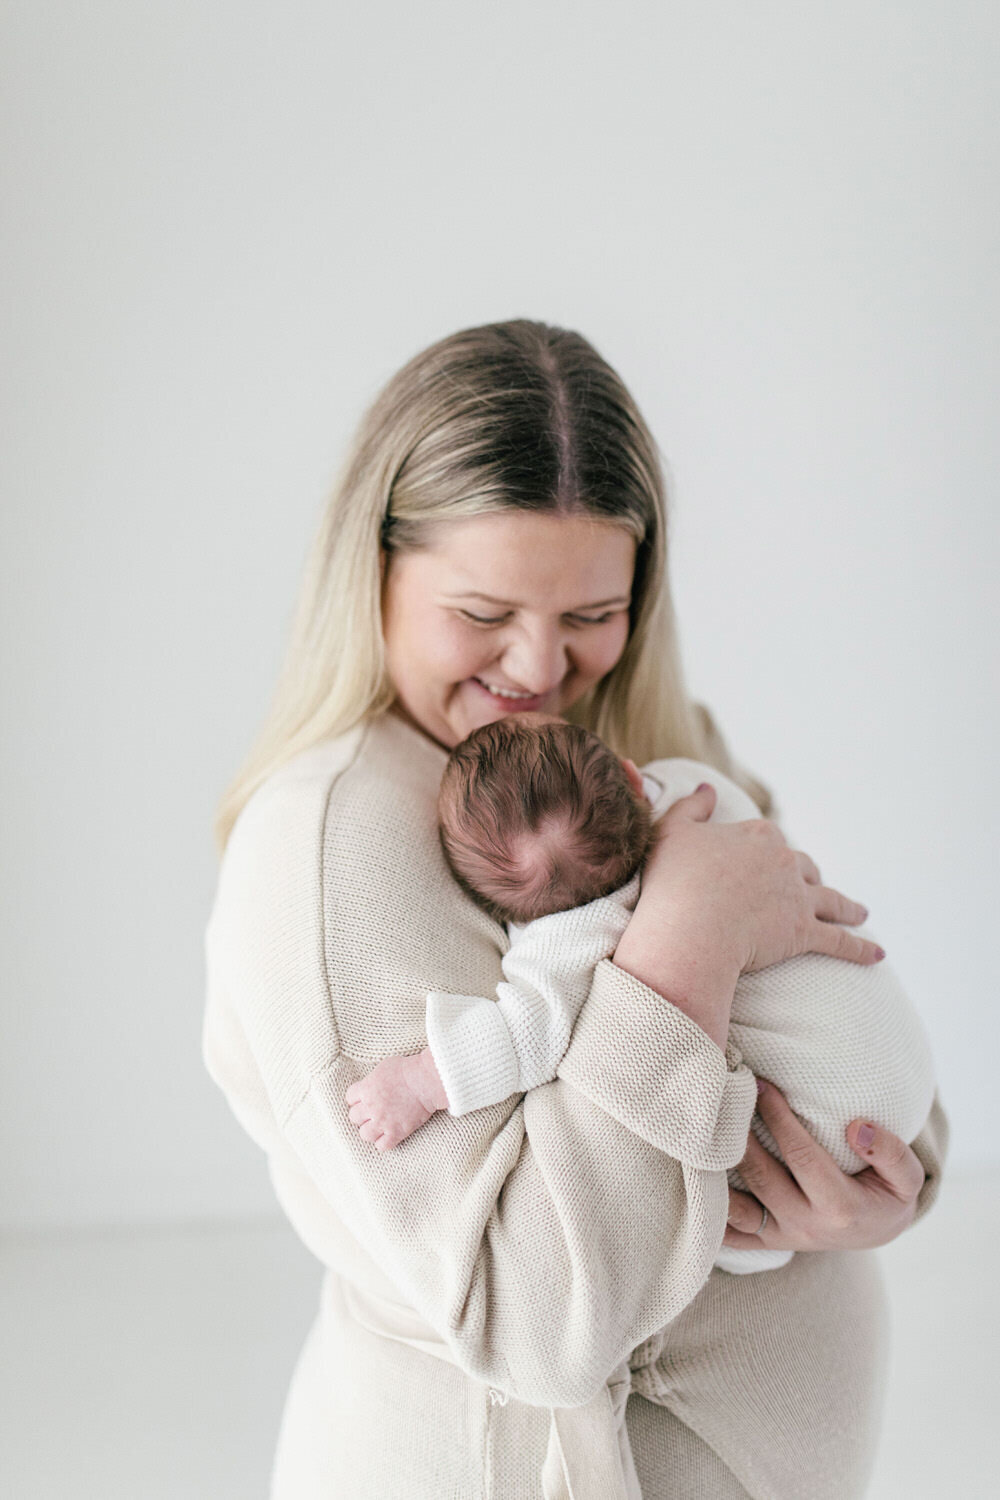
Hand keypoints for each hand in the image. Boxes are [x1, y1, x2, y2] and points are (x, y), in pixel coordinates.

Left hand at [344, 1049, 447, 1151]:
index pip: (349, 1098)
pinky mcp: (396, 1132)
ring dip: (370, 1130)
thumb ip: (372, 1080)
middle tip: (372, 1112)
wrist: (425, 1081)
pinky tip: (389, 1135)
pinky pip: (381, 1146)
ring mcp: (382, 1121)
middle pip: (354, 1117)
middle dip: (362, 1114)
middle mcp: (371, 1107)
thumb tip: (370, 1086)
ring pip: (364, 1134)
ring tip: (379, 1126)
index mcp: (366, 1089)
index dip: (357, 1098)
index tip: (365, 1098)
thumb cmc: (407, 1069)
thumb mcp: (383, 1067)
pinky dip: (384, 1142)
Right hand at [640, 783, 883, 975]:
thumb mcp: (673, 832)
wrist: (688, 926)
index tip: (764, 862)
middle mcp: (783, 861)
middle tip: (813, 888)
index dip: (766, 853)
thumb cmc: (674, 880)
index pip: (769, 839)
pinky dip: (860, 948)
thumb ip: (691, 807)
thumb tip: (707, 789)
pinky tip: (878, 955)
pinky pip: (840, 941)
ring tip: (859, 913)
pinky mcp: (803, 932)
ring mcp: (797, 897)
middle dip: (809, 877)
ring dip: (847, 907)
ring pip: (830, 901)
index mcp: (757, 835)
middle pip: (803, 867)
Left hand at [722, 1079, 925, 1250]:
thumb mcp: (908, 1177)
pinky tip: (691, 1178)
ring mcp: (783, 1236)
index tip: (762, 1084)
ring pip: (736, 1207)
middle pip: (761, 1177)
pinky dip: (707, 1210)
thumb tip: (857, 1128)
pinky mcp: (766, 1241)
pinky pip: (729, 1233)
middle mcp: (806, 1226)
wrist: (877, 1231)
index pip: (802, 1157)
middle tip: (723, 1094)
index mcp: (841, 1208)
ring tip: (703, 1130)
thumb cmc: (889, 1195)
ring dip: (716, 1170)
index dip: (779, 1119)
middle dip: (740, 1134)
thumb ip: (891, 1152)